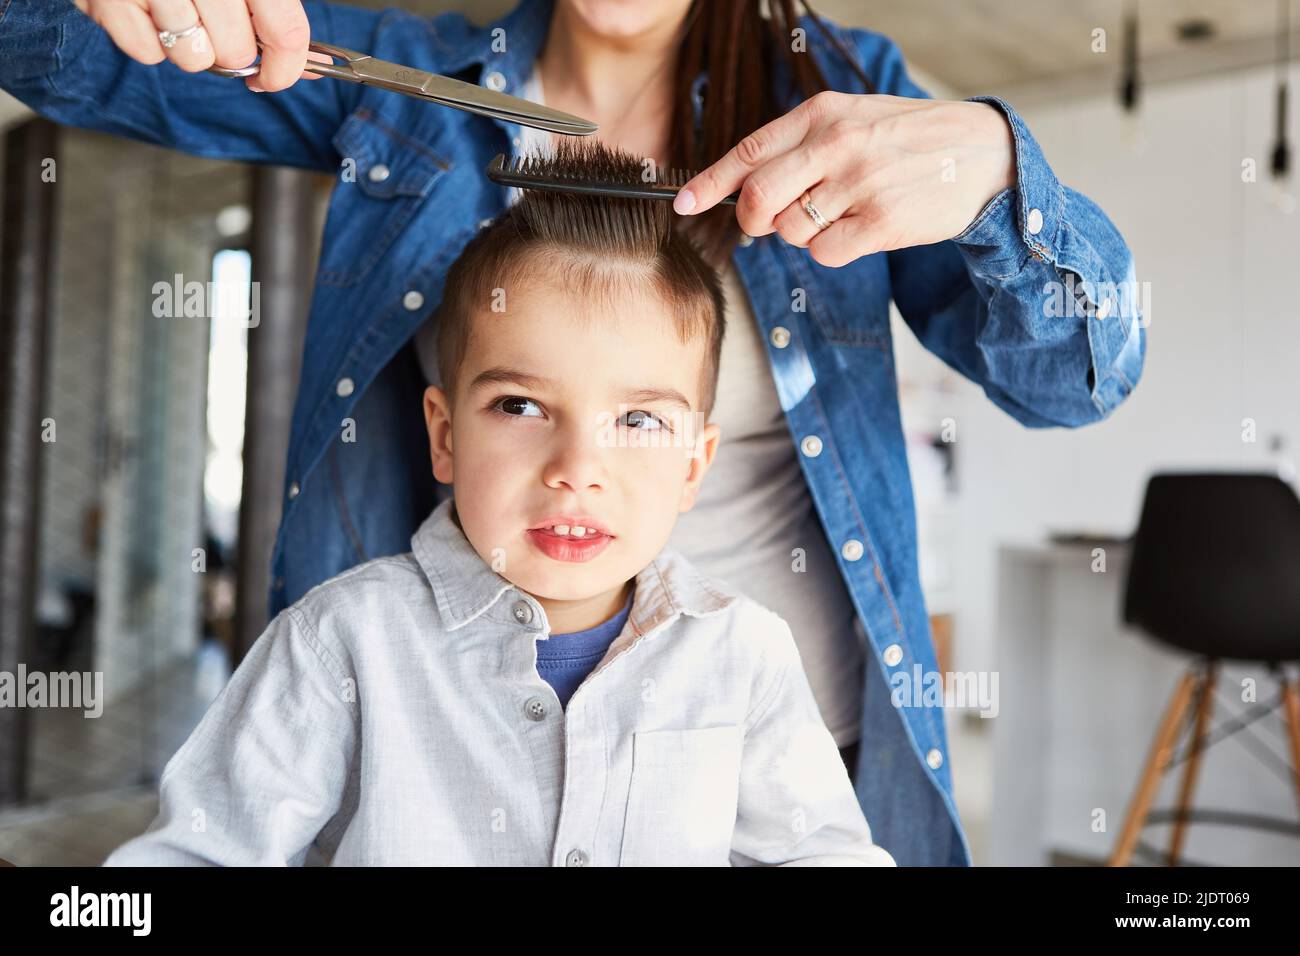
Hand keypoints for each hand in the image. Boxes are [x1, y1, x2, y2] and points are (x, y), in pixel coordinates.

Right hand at [71, 0, 331, 91]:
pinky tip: (146, 4)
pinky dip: (148, 38)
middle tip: (213, 19)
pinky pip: (146, 51)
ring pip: (192, 58)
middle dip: (229, 48)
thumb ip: (279, 12)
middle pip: (235, 52)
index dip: (285, 68)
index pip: (284, 32)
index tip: (273, 77)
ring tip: (175, 5)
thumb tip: (311, 67)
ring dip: (188, 44)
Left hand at [674, 90, 1016, 267]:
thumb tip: (739, 187)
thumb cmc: (904, 140)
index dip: (709, 183)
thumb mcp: (851, 120)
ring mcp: (860, 184)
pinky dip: (832, 250)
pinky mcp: (881, 222)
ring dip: (803, 234)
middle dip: (753, 221)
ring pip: (790, 231)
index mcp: (822, 115)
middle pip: (758, 200)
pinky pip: (824, 253)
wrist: (980, 152)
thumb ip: (798, 146)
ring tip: (839, 214)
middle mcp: (837, 145)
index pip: (748, 151)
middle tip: (770, 222)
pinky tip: (858, 230)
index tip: (683, 204)